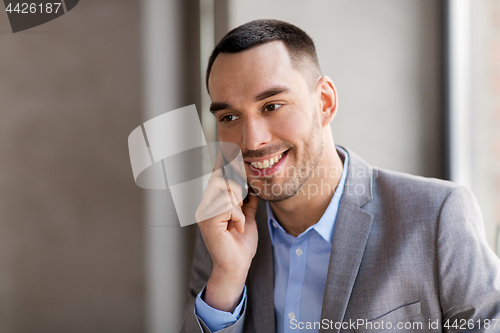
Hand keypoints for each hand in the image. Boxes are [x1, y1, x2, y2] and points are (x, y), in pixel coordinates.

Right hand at [196, 155, 258, 311]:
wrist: (237, 266)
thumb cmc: (240, 244)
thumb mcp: (247, 217)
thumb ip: (248, 202)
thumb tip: (253, 188)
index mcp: (213, 204)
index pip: (217, 178)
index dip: (221, 164)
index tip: (225, 149)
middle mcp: (205, 206)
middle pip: (222, 181)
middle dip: (236, 191)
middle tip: (239, 211)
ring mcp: (204, 212)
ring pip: (226, 192)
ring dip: (238, 207)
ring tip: (237, 222)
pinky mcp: (208, 220)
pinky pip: (228, 205)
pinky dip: (238, 216)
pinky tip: (236, 227)